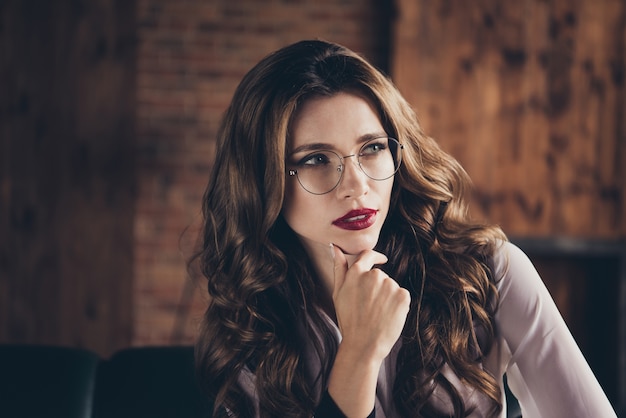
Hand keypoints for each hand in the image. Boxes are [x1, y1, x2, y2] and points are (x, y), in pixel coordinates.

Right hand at [325, 245, 409, 416]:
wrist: (364, 345)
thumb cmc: (348, 321)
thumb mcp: (338, 293)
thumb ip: (339, 268)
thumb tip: (335, 247)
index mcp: (356, 273)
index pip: (368, 255)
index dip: (375, 257)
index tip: (381, 260)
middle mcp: (373, 275)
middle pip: (380, 275)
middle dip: (377, 287)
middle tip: (369, 308)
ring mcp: (389, 285)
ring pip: (391, 287)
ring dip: (387, 297)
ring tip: (377, 314)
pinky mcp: (403, 295)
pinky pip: (402, 295)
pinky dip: (398, 304)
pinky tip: (388, 316)